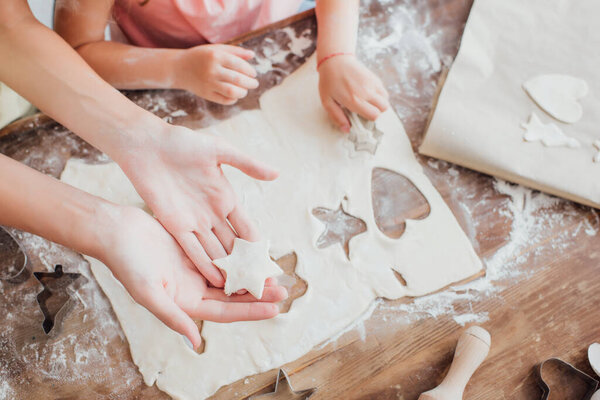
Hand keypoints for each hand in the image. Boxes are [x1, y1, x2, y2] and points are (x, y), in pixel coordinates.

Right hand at [98, 205, 286, 349]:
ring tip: (275, 273)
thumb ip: (173, 317)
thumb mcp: (149, 293)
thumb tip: (196, 343)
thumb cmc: (127, 263)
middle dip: (258, 293)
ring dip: (252, 274)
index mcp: (185, 302)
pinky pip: (224, 255)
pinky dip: (240, 256)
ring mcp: (196, 268)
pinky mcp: (195, 249)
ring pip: (232, 275)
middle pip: (233, 294)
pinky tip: (257, 252)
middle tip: (284, 290)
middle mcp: (194, 288)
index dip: (250, 311)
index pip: (225, 311)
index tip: (275, 309)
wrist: (115, 231)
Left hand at [117, 125, 278, 287]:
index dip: (258, 248)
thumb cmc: (184, 143)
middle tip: (260, 286)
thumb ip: (247, 164)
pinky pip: (192, 250)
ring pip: (215, 251)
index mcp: (226, 197)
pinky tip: (216, 280)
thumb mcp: (219, 150)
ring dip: (227, 270)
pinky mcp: (175, 225)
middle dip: (246, 266)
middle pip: (233, 245)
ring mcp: (194, 222)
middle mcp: (212, 214)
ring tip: (241, 289)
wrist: (148, 146)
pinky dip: (205, 265)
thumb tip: (277, 174)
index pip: (247, 229)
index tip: (270, 265)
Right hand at [175, 44, 258, 104]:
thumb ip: (235, 51)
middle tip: (254, 84)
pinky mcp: (205, 94)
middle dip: (250, 83)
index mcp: (215, 56)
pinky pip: (224, 100)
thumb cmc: (202, 57)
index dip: (249, 70)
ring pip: (232, 92)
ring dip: (243, 92)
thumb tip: (253, 54)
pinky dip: (233, 99)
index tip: (253, 74)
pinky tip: (235, 95)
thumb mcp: (216, 49)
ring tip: (245, 90)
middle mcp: (211, 70)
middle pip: (238, 79)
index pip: (239, 65)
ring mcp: (208, 83)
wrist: (179, 68)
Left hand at [318, 55, 388, 131]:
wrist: (335, 60)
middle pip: (384, 108)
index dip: (369, 118)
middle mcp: (366, 92)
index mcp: (354, 100)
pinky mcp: (374, 78)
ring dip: (379, 103)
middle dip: (377, 111)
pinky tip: (369, 93)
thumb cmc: (329, 82)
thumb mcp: (327, 102)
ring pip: (386, 99)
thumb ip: (337, 117)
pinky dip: (380, 95)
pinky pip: (384, 90)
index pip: (374, 115)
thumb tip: (347, 130)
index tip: (362, 115)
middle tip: (365, 109)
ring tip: (368, 102)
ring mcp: (372, 83)